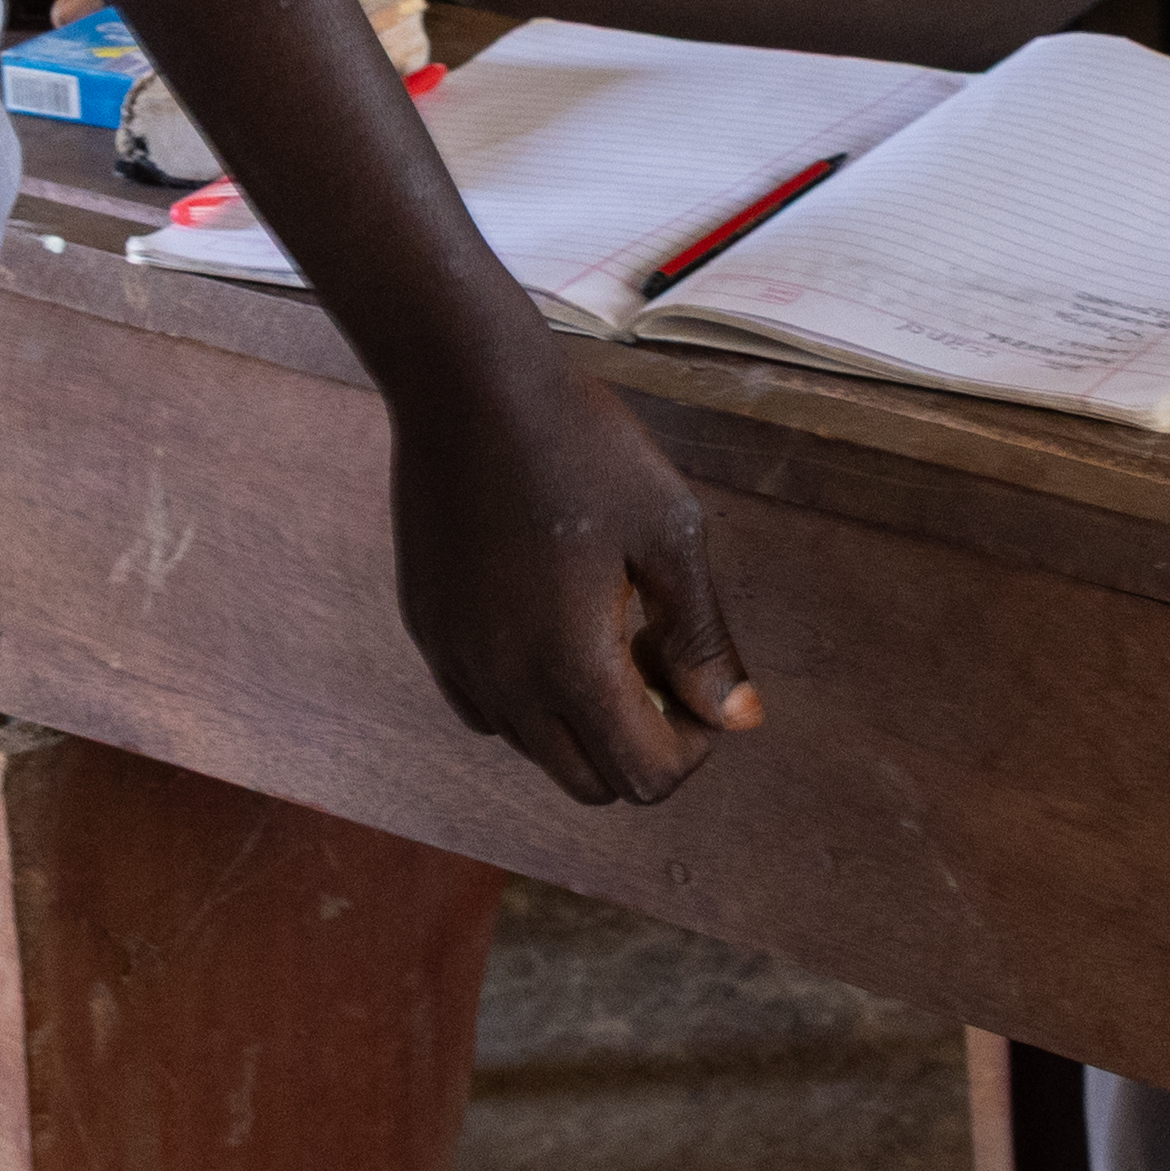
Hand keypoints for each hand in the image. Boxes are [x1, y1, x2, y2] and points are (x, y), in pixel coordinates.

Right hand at [373, 348, 760, 804]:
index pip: (645, 779)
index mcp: (572, 666)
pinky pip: (486, 708)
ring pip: (535, 749)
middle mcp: (506, 685)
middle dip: (640, 742)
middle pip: (590, 783)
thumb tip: (739, 720)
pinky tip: (547, 619)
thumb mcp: (668, 531)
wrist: (467, 386)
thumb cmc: (582, 446)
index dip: (693, 744)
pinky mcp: (430, 634)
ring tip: (604, 626)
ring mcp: (457, 663)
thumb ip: (704, 638)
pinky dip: (529, 694)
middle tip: (656, 655)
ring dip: (583, 719)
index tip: (697, 674)